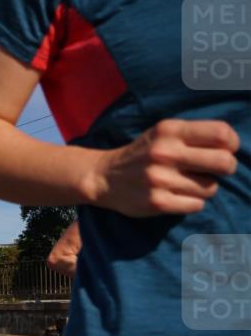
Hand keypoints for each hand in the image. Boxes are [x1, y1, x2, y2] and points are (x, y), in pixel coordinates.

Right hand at [88, 119, 238, 216]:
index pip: (221, 134)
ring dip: (204, 188)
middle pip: (224, 162)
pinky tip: (177, 196)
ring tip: (186, 184)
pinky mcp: (157, 203)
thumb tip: (231, 147)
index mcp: (170, 131)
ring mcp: (160, 179)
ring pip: (211, 187)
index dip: (232, 144)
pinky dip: (192, 202)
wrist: (103, 177)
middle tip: (215, 171)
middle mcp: (166, 153)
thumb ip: (194, 134)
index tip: (226, 150)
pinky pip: (196, 205)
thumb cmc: (143, 153)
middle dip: (226, 168)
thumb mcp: (163, 133)